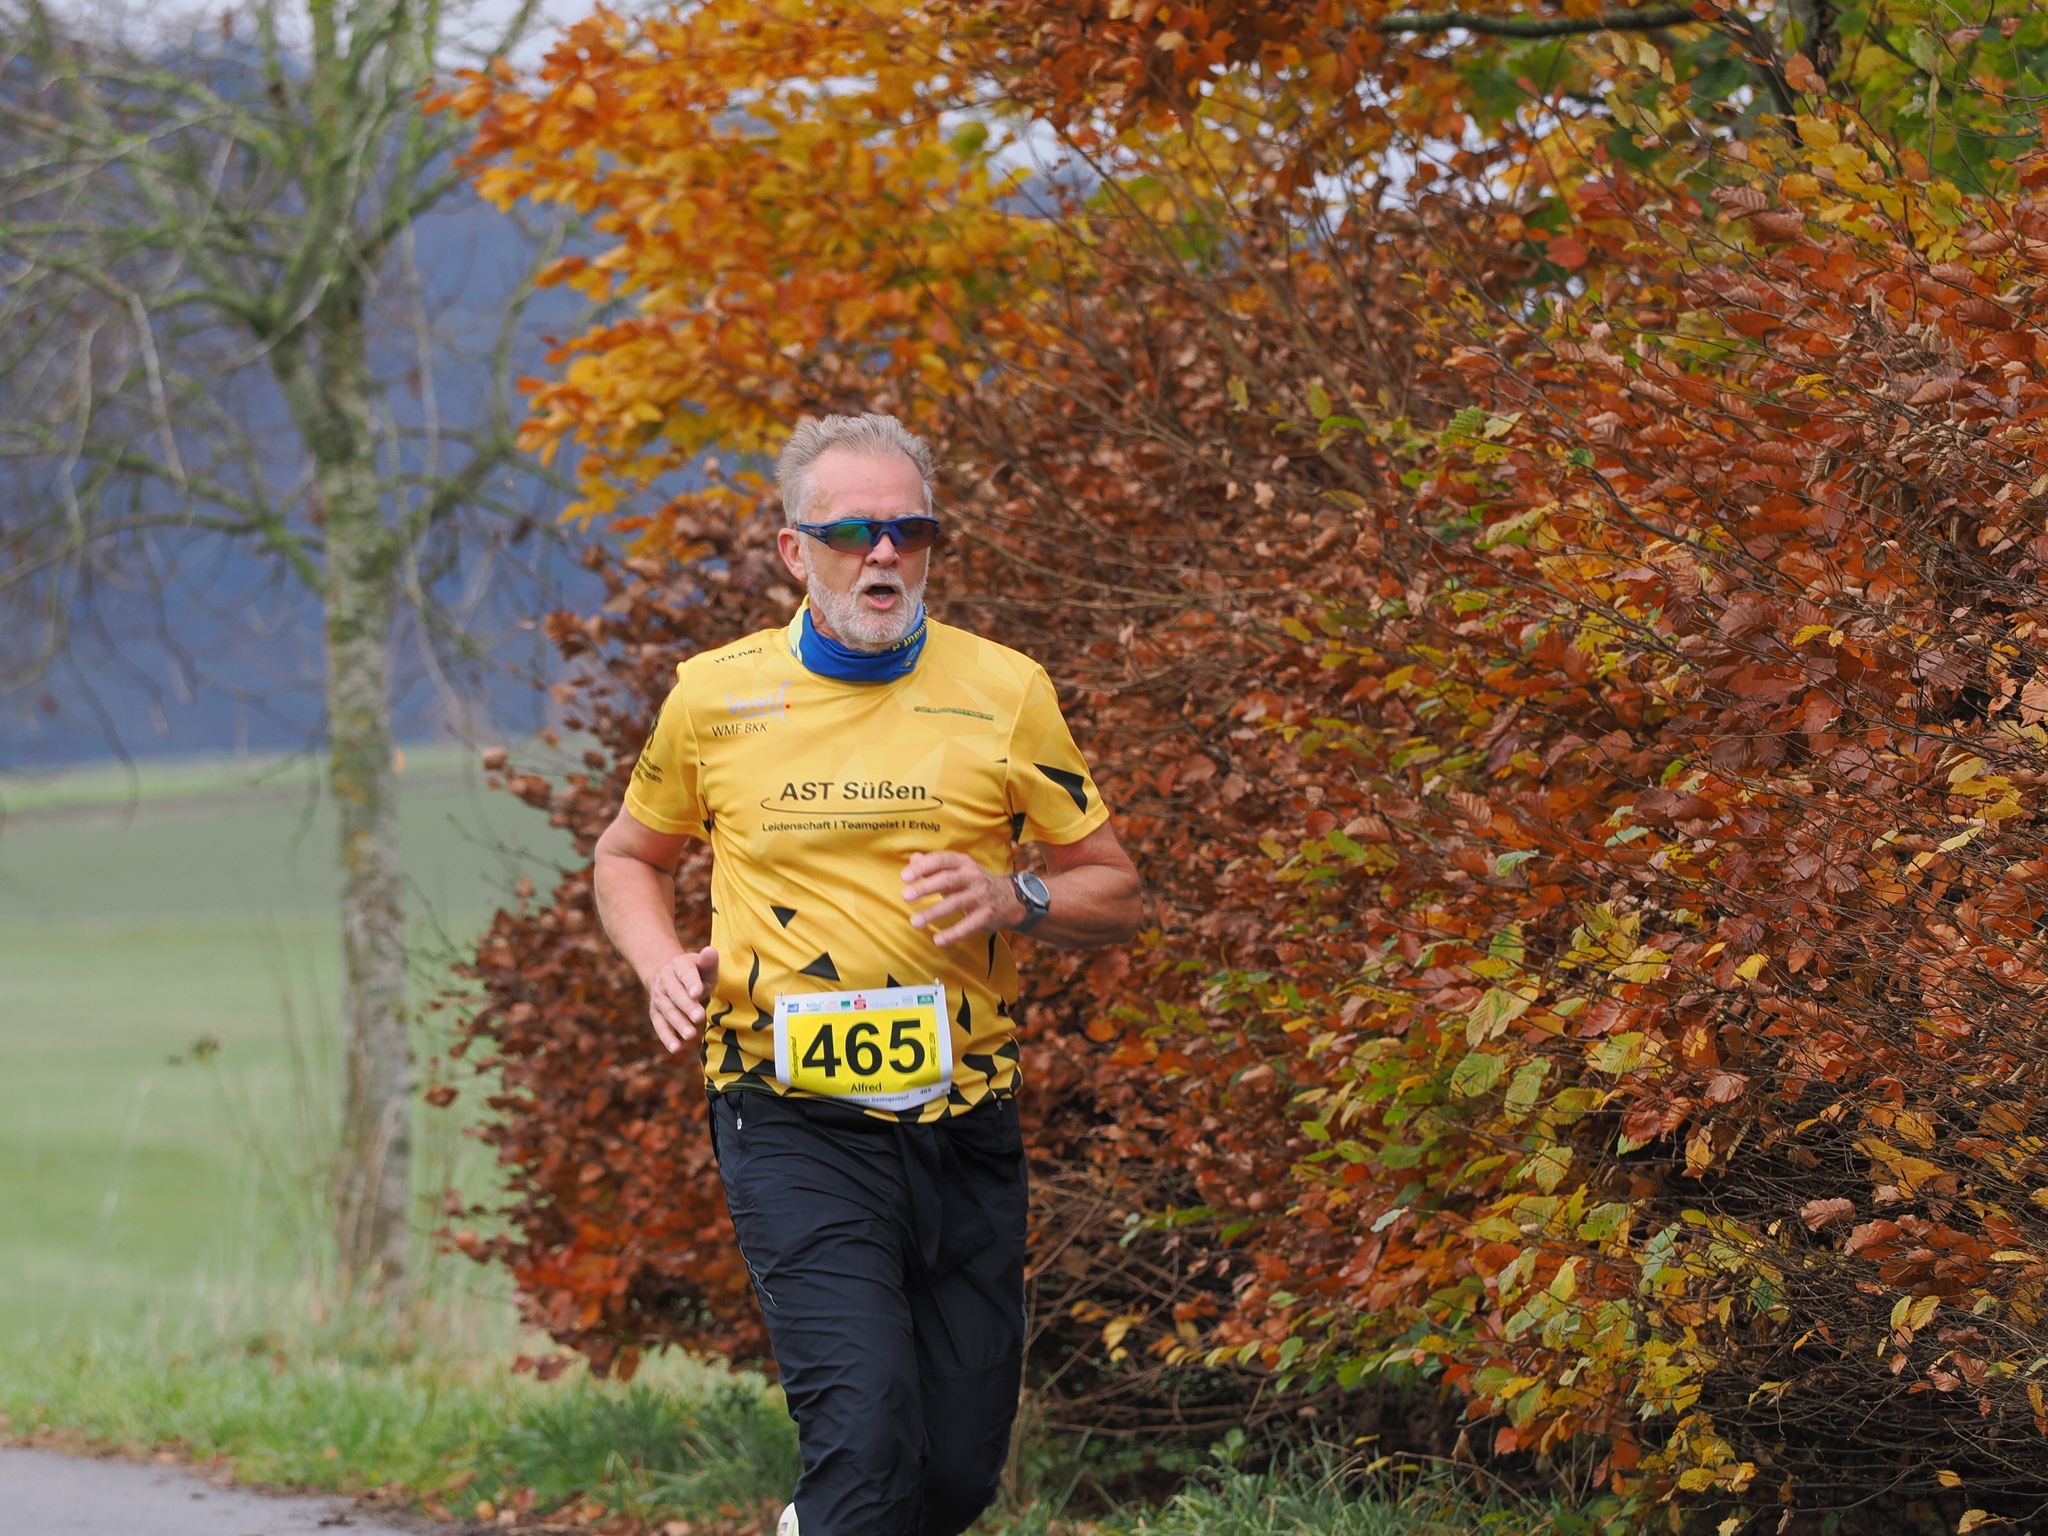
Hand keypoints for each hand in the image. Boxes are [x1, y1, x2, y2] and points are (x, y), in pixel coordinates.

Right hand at [646, 945, 718, 1052]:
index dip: (691, 983)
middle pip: (676, 994)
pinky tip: (676, 1048)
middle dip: (687, 1006)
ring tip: (691, 1034)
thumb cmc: (694, 972)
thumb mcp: (702, 965)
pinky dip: (666, 1037)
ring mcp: (659, 997)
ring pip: (668, 1011)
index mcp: (679, 966)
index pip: (686, 974)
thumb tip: (711, 951)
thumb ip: (709, 962)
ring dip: (678, 1023)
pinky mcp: (656, 1012)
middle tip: (699, 1017)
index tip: (697, 992)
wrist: (666, 973)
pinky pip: (660, 1025)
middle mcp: (665, 981)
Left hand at [903, 852, 1025, 946]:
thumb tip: (913, 860)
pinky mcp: (987, 915)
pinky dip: (953, 934)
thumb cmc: (974, 883)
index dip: (923, 867)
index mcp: (963, 863)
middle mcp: (973, 876)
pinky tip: (938, 941)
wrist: (1010, 898)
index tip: (905, 877)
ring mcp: (981, 896)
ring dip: (934, 913)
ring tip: (915, 922)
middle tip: (906, 897)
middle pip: (947, 880)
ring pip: (956, 903)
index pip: (941, 860)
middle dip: (926, 888)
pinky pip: (968, 926)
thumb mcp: (958, 870)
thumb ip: (934, 866)